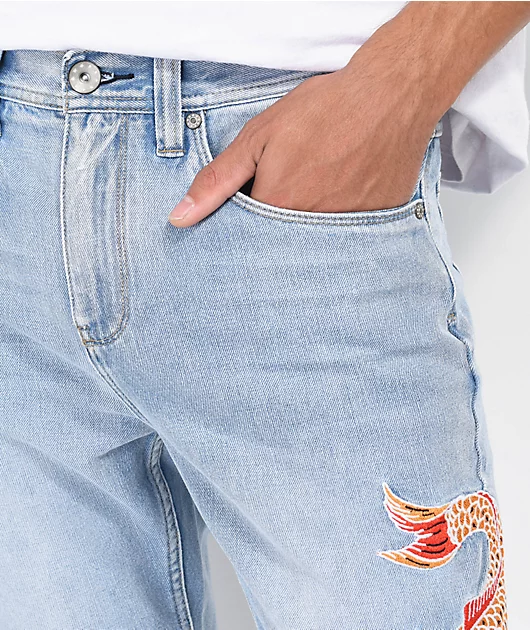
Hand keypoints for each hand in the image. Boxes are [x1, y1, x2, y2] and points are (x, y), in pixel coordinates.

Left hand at [168, 1, 529, 227]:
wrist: (391, 96)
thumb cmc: (325, 112)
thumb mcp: (258, 138)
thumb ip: (217, 181)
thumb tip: (180, 217)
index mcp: (277, 211)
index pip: (248, 241)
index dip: (248, 225)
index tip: (255, 210)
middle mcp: (312, 230)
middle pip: (283, 247)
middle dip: (280, 228)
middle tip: (296, 189)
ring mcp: (347, 230)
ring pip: (316, 244)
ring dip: (312, 224)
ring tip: (321, 188)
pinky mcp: (376, 225)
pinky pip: (350, 238)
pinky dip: (343, 221)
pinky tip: (346, 193)